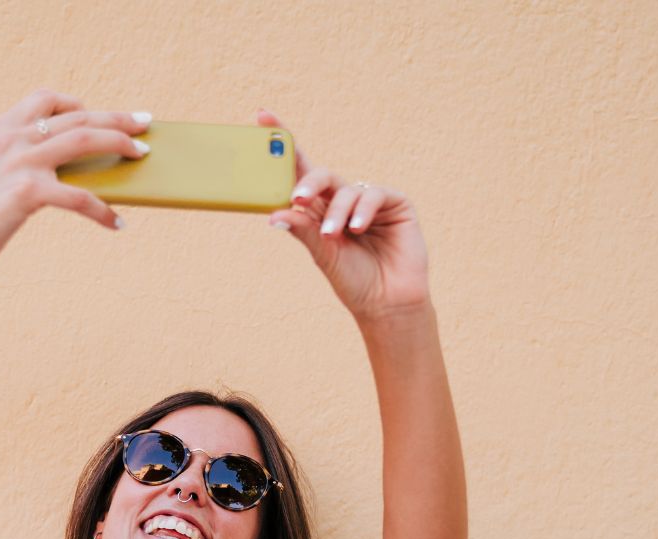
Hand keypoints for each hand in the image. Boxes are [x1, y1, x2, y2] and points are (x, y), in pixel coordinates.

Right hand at [0, 88, 150, 282]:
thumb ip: (25, 162)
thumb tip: (71, 170)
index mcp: (0, 128)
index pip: (46, 99)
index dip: (80, 103)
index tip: (102, 113)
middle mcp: (11, 136)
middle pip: (76, 116)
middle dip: (116, 117)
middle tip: (145, 122)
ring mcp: (20, 161)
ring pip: (84, 140)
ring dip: (120, 143)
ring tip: (142, 155)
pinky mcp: (28, 191)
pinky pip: (80, 196)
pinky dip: (103, 211)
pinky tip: (117, 223)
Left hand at [258, 107, 430, 321]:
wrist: (387, 304)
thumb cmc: (353, 281)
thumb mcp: (323, 255)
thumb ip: (303, 230)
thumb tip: (275, 214)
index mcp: (319, 211)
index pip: (298, 172)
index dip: (283, 144)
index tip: (262, 116)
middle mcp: (342, 200)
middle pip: (320, 176)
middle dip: (307, 182)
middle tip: (297, 197)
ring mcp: (369, 200)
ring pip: (344, 190)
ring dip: (336, 213)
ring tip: (334, 236)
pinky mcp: (395, 203)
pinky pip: (373, 194)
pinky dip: (363, 210)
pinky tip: (358, 228)